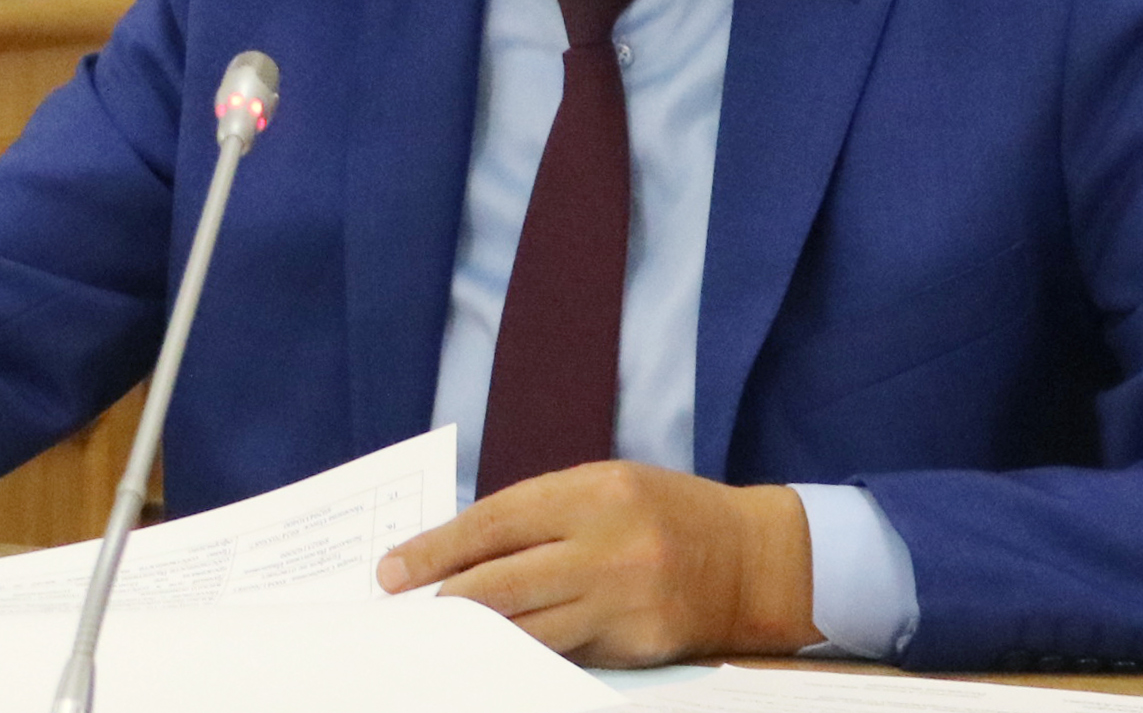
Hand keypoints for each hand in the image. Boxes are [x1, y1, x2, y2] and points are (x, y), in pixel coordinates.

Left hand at [375, 461, 819, 666]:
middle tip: (403, 612)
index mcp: (594, 491)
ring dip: (476, 637)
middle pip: (500, 585)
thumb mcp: (605, 487)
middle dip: (443, 602)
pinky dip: (524, 654)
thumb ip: (539, 514)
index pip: (493, 523)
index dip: (434, 550)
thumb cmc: (664, 514)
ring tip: (440, 636)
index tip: (391, 571)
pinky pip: (563, 655)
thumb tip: (458, 553)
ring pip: (525, 630)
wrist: (751, 559)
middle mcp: (608, 546)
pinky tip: (497, 653)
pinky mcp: (637, 645)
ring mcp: (624, 600)